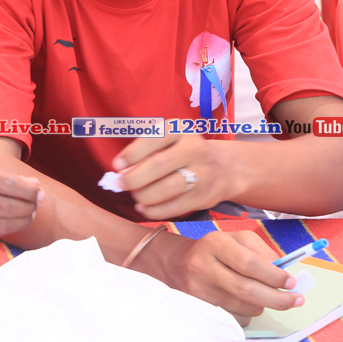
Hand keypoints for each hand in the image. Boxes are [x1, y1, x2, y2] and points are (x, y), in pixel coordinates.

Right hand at [0, 154, 42, 238]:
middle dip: (27, 206)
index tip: (40, 191)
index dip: (28, 190)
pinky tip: (12, 222)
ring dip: (20, 220)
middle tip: (38, 204)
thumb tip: (33, 186)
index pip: (5, 183)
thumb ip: (0, 174)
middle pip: (4, 206)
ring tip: (29, 214)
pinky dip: (4, 229)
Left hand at [113, 131, 234, 219]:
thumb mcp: (168, 142)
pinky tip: (144, 208)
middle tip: (121, 184)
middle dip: (135, 178)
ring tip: (135, 196)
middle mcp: (194, 149)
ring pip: (168, 188)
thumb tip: (122, 172)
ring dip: (144, 195)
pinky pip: (175, 207)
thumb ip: (145, 152)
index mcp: (180, 131)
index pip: (154, 138)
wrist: (225, 167)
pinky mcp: (204, 196)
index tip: (117, 166)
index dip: (132, 153)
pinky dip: (155, 210)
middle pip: (159, 165)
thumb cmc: (183, 152)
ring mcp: (202, 174)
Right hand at [163, 231, 303, 323]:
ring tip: (263, 295)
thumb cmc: (214, 251)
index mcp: (214, 244)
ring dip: (262, 305)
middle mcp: (203, 267)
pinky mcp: (200, 309)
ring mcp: (199, 291)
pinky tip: (244, 303)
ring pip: (244, 308)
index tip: (291, 282)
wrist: (176, 264)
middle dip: (278, 299)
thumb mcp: (236, 239)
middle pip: (247, 290)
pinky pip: (235, 319)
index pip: (248, 262)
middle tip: (295, 300)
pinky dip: (248, 314)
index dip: (273, 275)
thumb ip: (262, 251)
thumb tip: (284, 272)